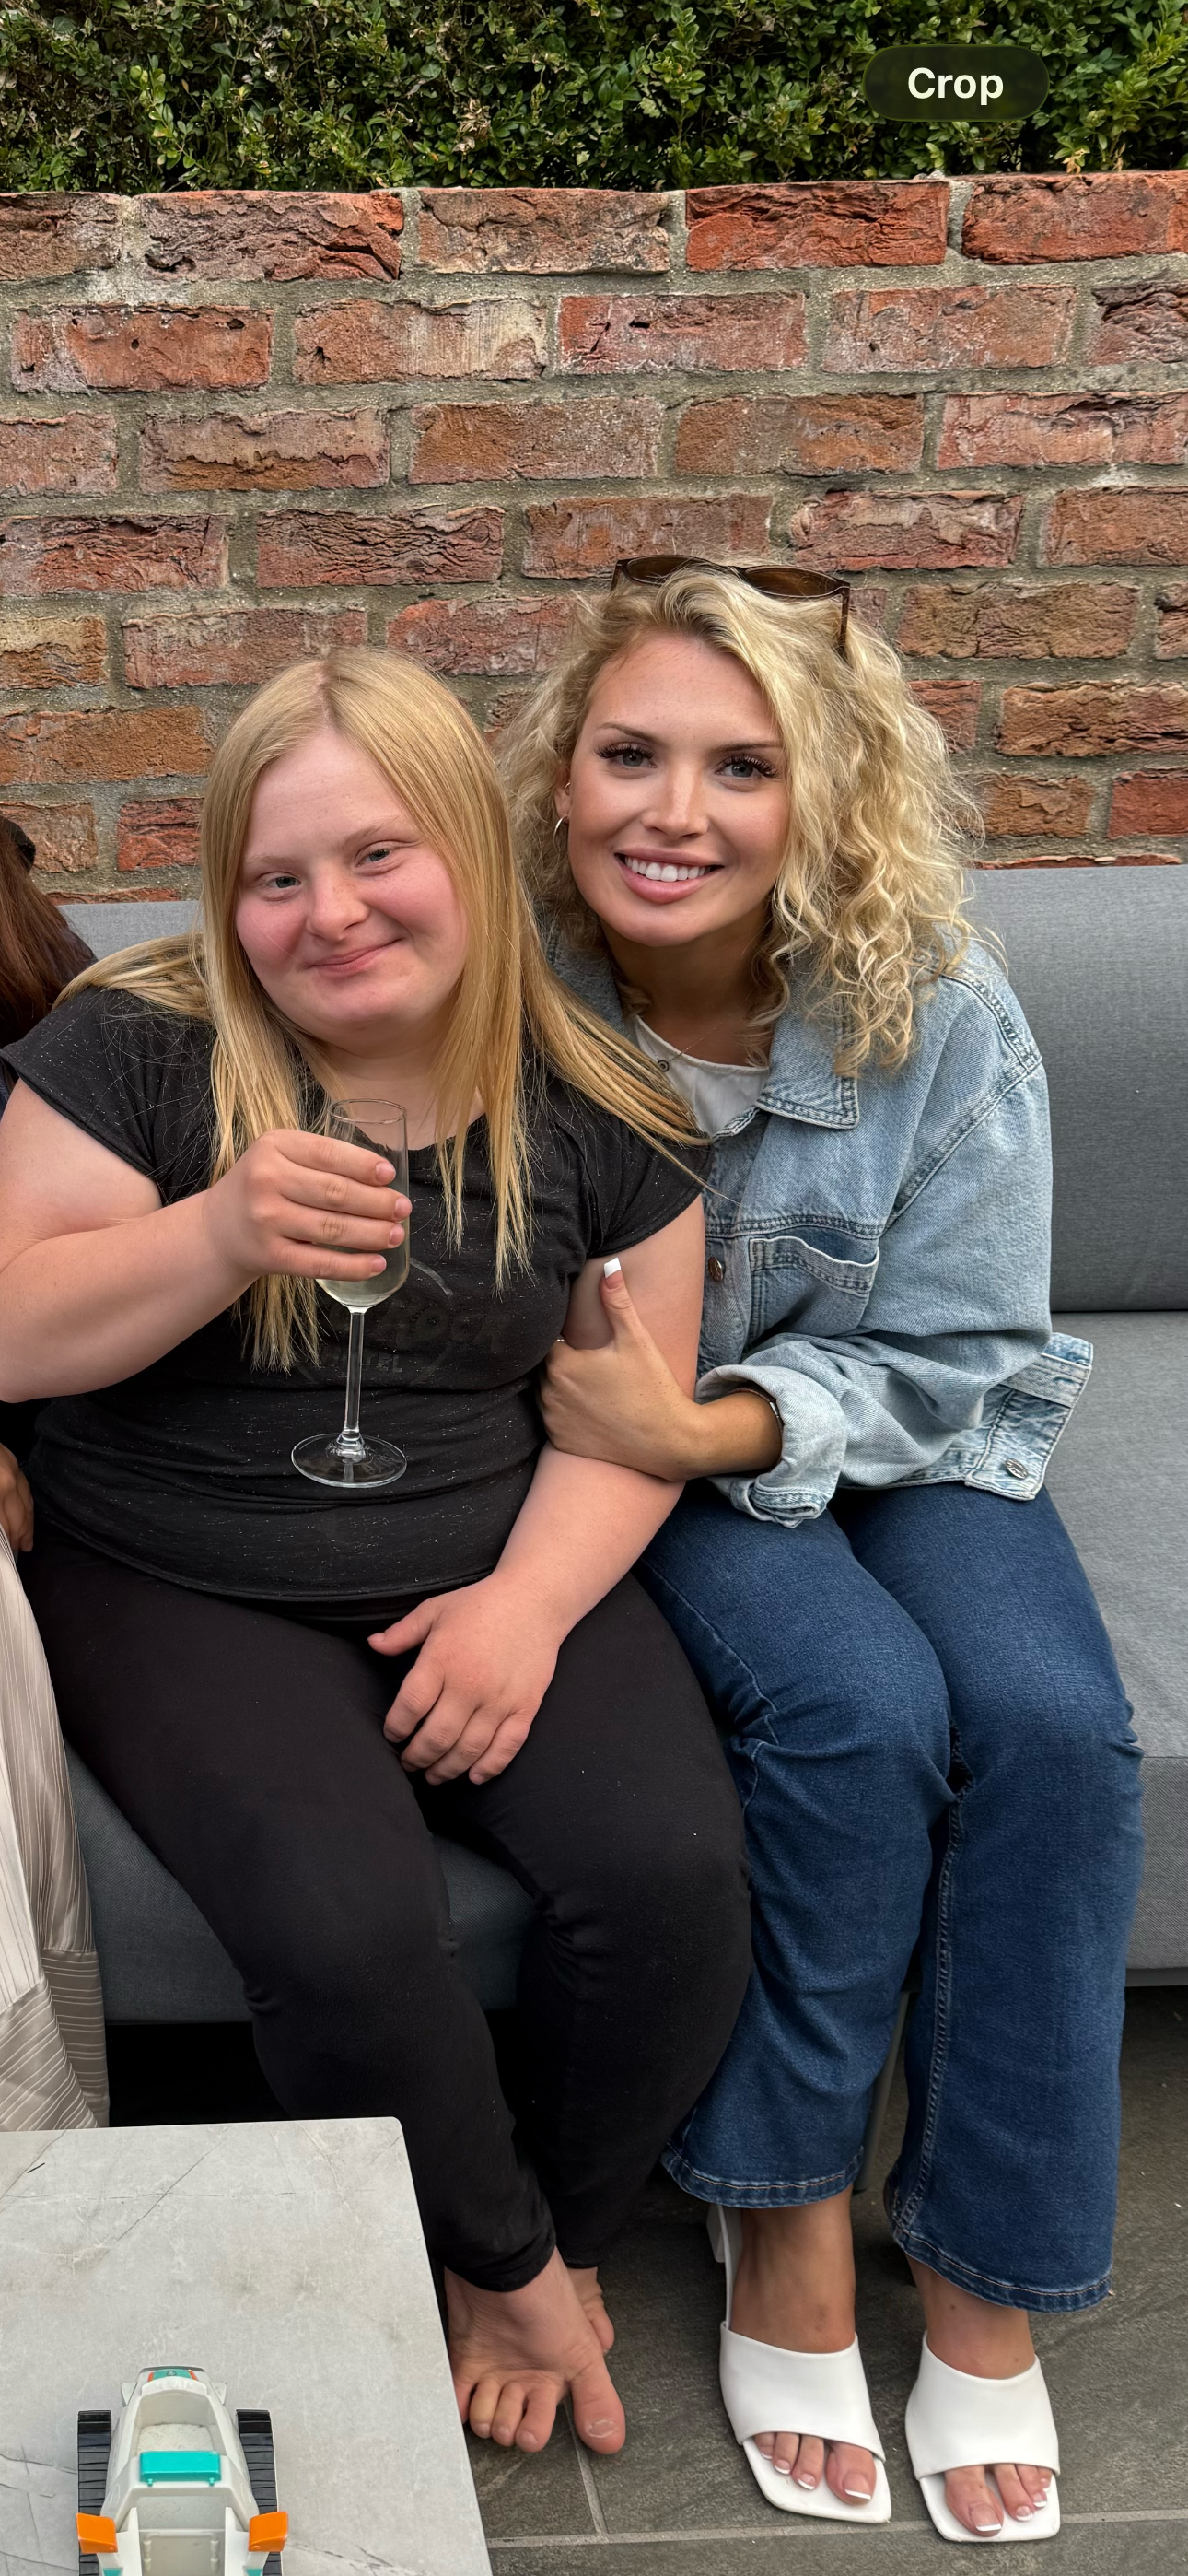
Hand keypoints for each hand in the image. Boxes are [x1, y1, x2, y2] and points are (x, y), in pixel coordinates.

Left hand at [0, 1445, 32, 1553]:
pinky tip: (27, 1516)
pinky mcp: (13, 1461)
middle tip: (18, 1552)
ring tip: (26, 1542)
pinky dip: (29, 1506)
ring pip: (27, 1505)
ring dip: (28, 1526)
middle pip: (18, 1518)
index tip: (7, 1555)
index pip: (5, 1527)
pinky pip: (26, 1489)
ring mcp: (12, 1470)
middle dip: (18, 1539)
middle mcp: (7, 1482)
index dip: (7, 1544)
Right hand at [202, 1128, 410, 1287]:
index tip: (389, 1176)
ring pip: (332, 1229)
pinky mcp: (269, 1256)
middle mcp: (266, 1180)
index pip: (328, 1154)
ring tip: (395, 1234)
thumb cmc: (261, 1187)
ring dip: (372, 1234)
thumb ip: (320, 1158)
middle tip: (403, 1209)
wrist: (217, 1229)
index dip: (363, 1165)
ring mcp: (266, 1220)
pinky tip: (376, 1264)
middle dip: (377, 1203)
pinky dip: (352, 1266)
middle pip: (335, 1193)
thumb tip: (382, 1176)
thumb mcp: (279, 1156)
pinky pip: (320, 1264)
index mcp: (273, 1146)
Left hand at [369, 1576, 561, 1784]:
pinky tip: (473, 1776)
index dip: (396, 1728)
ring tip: (433, 1775)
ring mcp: (500, 1699)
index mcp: (442, 1659)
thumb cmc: (480, 1604)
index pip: (411, 1706)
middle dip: (417, 1757)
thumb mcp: (435, 1610)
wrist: (534, 1600)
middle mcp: (470, 1684)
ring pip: (468, 1749)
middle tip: (408, 1762)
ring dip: (447, 1769)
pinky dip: (488, 1767)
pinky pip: (506, 1747)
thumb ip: (402, 1632)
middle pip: (437, 1737)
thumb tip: (372, 1644)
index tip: (393, 1734)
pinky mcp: (525, 1707)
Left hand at [540, 1262, 706, 1480]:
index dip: (558, 1334)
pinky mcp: (559, 1441)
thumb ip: (617, 1302)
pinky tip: (587, 1407)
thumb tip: (609, 1265)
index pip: (544, 1339)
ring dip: (557, 1385)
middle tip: (586, 1357)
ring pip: (544, 1392)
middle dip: (558, 1359)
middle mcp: (548, 1393)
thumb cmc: (652, 1387)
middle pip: (542, 1365)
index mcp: (561, 1364)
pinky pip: (552, 1418)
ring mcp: (552, 1420)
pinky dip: (563, 1411)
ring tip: (588, 1381)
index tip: (574, 1334)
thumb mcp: (636, 1340)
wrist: (667, 1441)